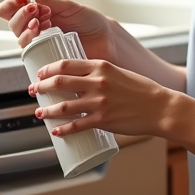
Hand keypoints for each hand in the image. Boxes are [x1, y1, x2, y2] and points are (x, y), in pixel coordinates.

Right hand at [0, 0, 115, 59]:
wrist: (105, 39)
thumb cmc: (89, 21)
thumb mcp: (67, 6)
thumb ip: (46, 1)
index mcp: (38, 13)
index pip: (12, 9)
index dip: (11, 5)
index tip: (22, 0)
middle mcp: (35, 29)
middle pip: (12, 23)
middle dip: (21, 15)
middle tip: (36, 11)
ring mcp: (39, 45)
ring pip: (19, 38)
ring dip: (26, 28)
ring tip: (42, 22)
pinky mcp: (45, 59)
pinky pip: (30, 54)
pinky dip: (32, 43)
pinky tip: (43, 36)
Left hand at [30, 57, 176, 137]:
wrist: (161, 108)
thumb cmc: (143, 90)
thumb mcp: (120, 73)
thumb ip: (101, 74)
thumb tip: (82, 80)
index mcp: (102, 67)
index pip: (66, 64)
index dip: (48, 69)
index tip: (40, 73)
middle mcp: (98, 83)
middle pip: (59, 82)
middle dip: (41, 87)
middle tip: (34, 91)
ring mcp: (99, 102)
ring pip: (64, 105)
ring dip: (47, 109)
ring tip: (39, 112)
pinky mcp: (103, 120)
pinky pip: (77, 125)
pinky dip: (63, 129)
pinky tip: (56, 130)